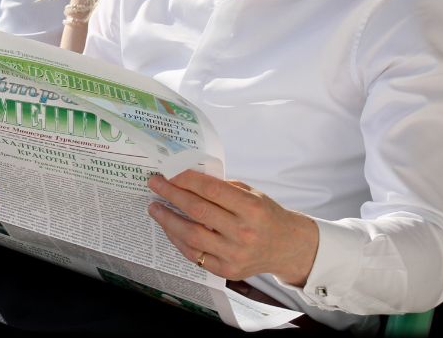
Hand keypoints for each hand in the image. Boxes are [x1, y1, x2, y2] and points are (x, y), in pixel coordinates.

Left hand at [148, 171, 319, 287]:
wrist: (287, 247)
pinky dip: (178, 239)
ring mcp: (234, 254)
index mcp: (251, 208)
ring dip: (168, 220)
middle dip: (171, 194)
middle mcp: (243, 232)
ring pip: (191, 235)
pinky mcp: (227, 270)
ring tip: (155, 207)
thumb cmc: (266, 215)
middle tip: (155, 184)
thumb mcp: (252, 194)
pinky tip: (169, 227)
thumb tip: (187, 178)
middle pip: (197, 211)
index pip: (211, 190)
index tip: (169, 172)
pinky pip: (194, 254)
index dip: (186, 180)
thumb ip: (223, 187)